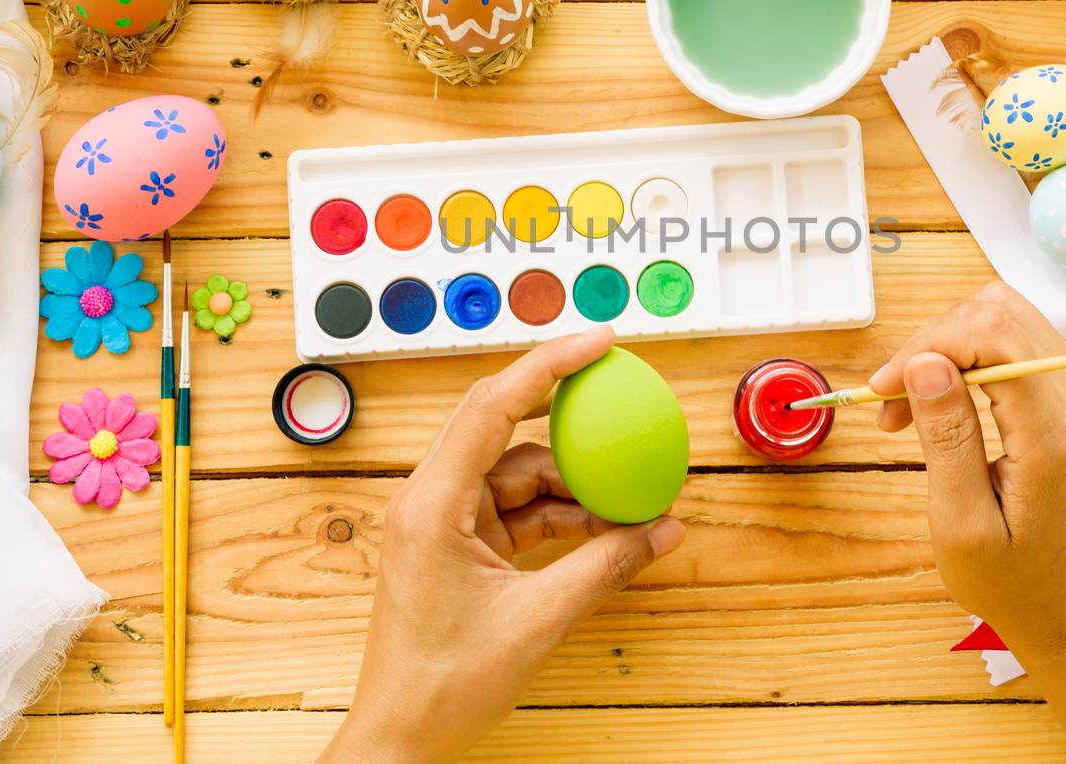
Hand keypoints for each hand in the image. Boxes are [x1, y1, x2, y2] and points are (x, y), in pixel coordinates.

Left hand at [322, 328, 686, 763]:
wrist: (402, 737)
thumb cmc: (444, 684)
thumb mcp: (538, 620)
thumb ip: (604, 565)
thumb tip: (663, 529)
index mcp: (431, 504)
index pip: (491, 405)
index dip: (547, 364)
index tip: (597, 341)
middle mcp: (429, 500)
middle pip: (502, 426)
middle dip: (563, 408)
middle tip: (618, 391)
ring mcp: (442, 522)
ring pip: (516, 473)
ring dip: (573, 482)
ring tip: (630, 496)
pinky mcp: (457, 545)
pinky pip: (516, 509)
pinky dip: (559, 513)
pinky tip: (605, 525)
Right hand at [870, 281, 1065, 658]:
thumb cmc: (1013, 580)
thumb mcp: (963, 525)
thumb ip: (947, 439)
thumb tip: (926, 364)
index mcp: (1054, 433)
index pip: (993, 337)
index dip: (927, 346)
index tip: (882, 390)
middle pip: (996, 313)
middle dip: (930, 344)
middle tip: (890, 404)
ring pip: (1003, 316)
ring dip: (945, 347)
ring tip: (910, 405)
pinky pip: (1013, 340)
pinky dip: (966, 357)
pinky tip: (940, 401)